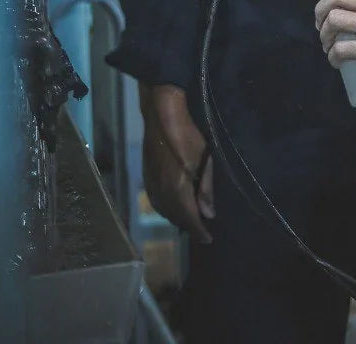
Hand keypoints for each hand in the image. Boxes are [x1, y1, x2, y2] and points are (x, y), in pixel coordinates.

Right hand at [140, 84, 214, 243]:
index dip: (199, 231)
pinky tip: (173, 205)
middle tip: (202, 230)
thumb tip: (209, 214)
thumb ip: (206, 188)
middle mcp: (161, 193)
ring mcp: (151, 185)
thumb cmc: (187, 135)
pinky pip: (157, 201)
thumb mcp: (204, 159)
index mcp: (176, 191)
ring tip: (190, 221)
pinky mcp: (146, 177)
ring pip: (164, 211)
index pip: (189, 219)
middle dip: (189, 226)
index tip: (208, 239)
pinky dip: (167, 209)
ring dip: (177, 218)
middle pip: (175, 218)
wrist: (160, 117)